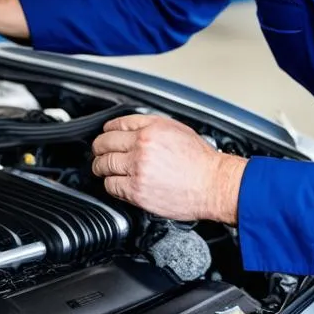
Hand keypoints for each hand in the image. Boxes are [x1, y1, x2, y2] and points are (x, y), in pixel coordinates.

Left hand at [91, 115, 246, 223]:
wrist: (214, 184)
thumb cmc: (202, 161)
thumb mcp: (179, 131)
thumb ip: (153, 127)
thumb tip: (133, 128)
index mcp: (153, 128)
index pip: (117, 124)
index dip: (108, 130)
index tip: (106, 135)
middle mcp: (143, 146)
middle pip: (105, 144)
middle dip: (99, 148)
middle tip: (99, 153)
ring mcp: (138, 168)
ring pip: (104, 165)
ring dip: (100, 167)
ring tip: (102, 169)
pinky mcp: (137, 190)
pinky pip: (111, 186)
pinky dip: (110, 184)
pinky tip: (115, 183)